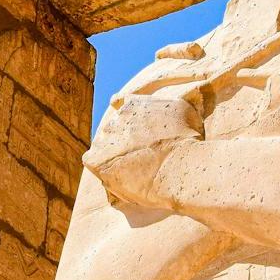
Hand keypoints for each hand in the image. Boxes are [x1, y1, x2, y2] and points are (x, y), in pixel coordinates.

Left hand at [85, 93, 201, 206]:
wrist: (179, 167)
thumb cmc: (189, 142)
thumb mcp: (183, 110)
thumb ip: (162, 106)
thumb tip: (152, 108)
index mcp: (134, 105)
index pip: (121, 104)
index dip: (128, 119)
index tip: (134, 129)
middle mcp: (116, 118)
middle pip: (114, 129)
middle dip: (124, 140)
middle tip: (141, 158)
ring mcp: (106, 139)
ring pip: (102, 145)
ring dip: (113, 154)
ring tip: (133, 170)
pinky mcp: (98, 160)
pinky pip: (91, 160)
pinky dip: (100, 167)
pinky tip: (115, 175)